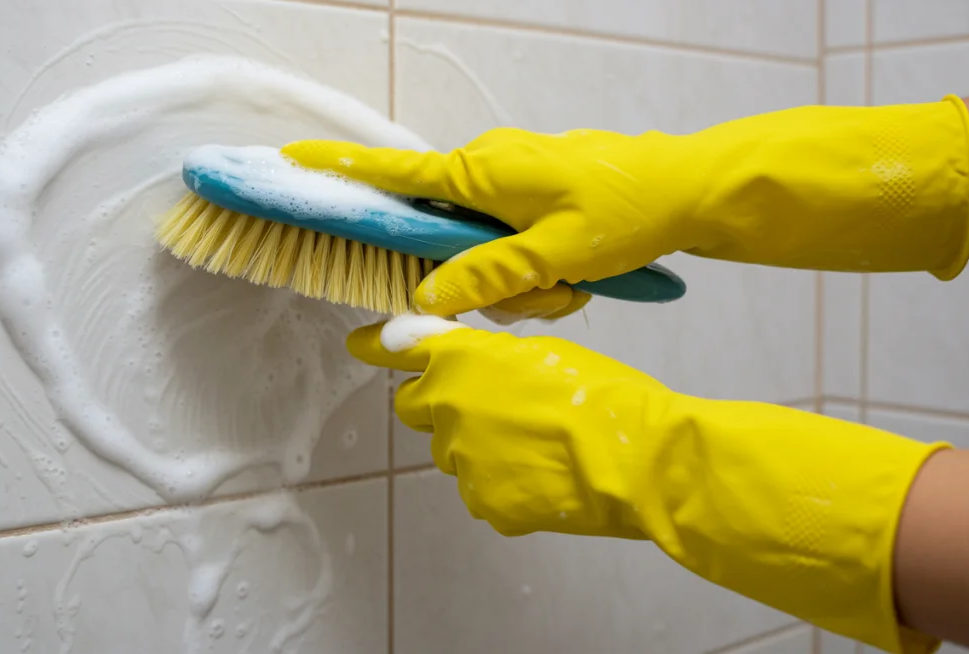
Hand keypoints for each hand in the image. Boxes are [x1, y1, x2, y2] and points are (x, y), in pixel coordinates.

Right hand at [284, 98, 968, 318]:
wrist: (684, 188)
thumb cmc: (622, 210)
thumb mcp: (552, 255)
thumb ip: (484, 278)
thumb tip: (424, 298)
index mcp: (480, 172)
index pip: (390, 173)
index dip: (336, 174)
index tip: (284, 164)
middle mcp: (485, 172)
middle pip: (438, 237)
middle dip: (477, 279)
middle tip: (537, 292)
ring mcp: (507, 185)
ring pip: (477, 252)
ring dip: (518, 283)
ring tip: (572, 285)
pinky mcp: (528, 199)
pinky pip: (504, 248)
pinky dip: (532, 275)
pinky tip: (575, 279)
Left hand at [349, 316, 946, 653]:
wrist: (640, 458)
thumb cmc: (602, 393)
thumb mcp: (539, 351)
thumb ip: (482, 354)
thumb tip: (445, 360)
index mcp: (462, 359)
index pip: (400, 346)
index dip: (379, 344)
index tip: (362, 344)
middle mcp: (448, 406)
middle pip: (416, 405)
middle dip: (441, 404)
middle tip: (487, 407)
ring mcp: (462, 460)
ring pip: (452, 451)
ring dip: (477, 445)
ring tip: (534, 445)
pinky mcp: (485, 502)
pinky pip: (481, 490)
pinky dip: (504, 484)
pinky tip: (543, 478)